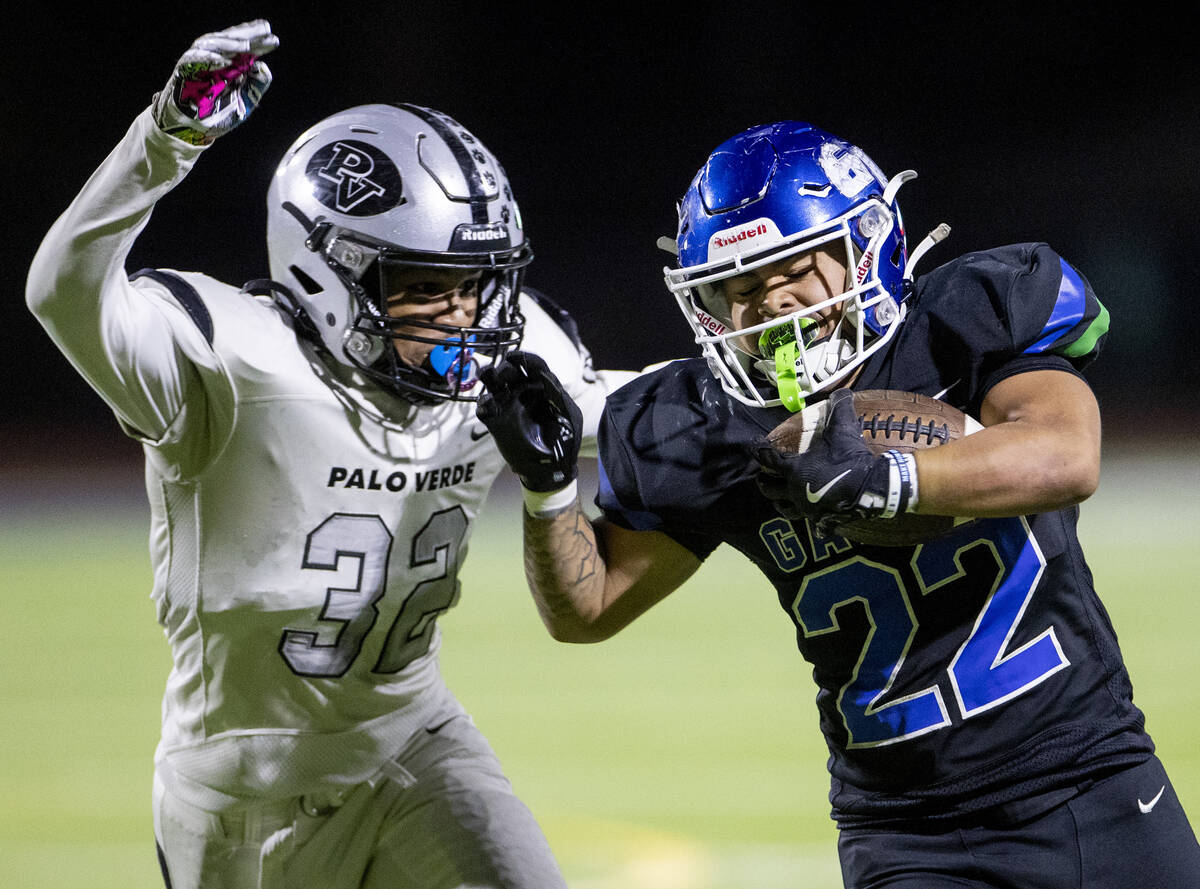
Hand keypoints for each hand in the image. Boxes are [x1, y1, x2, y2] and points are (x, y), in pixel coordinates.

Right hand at [152, 20, 278, 144]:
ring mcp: (199, 64)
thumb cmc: (217, 115)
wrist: (193, 130)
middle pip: (230, 40)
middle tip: (264, 29)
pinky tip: (224, 61)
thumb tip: (263, 67)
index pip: (245, 50)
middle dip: (247, 34)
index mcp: (231, 66)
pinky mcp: (183, 72)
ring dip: (229, 43)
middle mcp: (215, 61)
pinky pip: (193, 60)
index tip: (274, 39)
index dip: (259, 43)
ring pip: (211, 44)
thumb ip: (255, 86)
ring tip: (247, 45)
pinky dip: (208, 59)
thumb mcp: (244, 102)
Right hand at [477, 352, 582, 491]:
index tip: (516, 358)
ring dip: (489, 376)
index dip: (525, 359)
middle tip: (504, 374)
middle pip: (512, 371)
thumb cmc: (565, 441)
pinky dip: (483, 404)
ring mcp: (509, 405)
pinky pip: (485, 409)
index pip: (535, 366)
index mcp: (544, 388)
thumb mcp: (569, 418)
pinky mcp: (496, 421)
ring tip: (487, 375)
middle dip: (506, 367)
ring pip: (495, 384)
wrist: (551, 470)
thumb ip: (558, 398)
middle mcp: (524, 392)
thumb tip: (547, 376)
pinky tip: (486, 404)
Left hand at [750, 389, 914, 533]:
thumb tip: (842, 391)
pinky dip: (814, 524)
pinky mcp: (823, 521)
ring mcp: (808, 509)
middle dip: (764, 482)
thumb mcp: (843, 428)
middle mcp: (795, 491)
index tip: (751, 448)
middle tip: (762, 477)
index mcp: (794, 470)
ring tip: (779, 499)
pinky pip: (815, 525)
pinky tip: (816, 522)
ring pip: (785, 510)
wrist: (871, 487)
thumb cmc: (849, 458)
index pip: (768, 458)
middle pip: (770, 490)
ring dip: (780, 503)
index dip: (758, 451)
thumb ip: (839, 408)